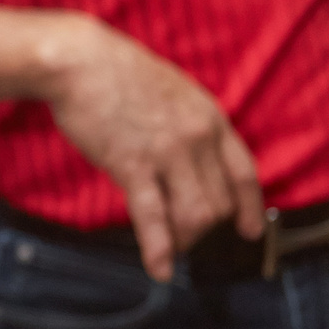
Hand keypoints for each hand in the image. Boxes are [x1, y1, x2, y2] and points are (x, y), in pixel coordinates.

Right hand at [40, 18, 264, 280]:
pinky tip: (160, 269)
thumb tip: (190, 155)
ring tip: (169, 247)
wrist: (79, 59)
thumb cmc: (116, 72)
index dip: (250, 207)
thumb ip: (188, 123)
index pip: (244, 173)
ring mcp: (168, 153)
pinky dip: (159, 249)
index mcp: (209, 117)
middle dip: (204, 228)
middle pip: (219, 203)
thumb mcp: (171, 91)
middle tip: (183, 236)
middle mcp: (198, 138)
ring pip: (196, 216)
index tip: (249, 229)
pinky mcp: (133, 165)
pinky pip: (154, 217)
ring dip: (184, 239)